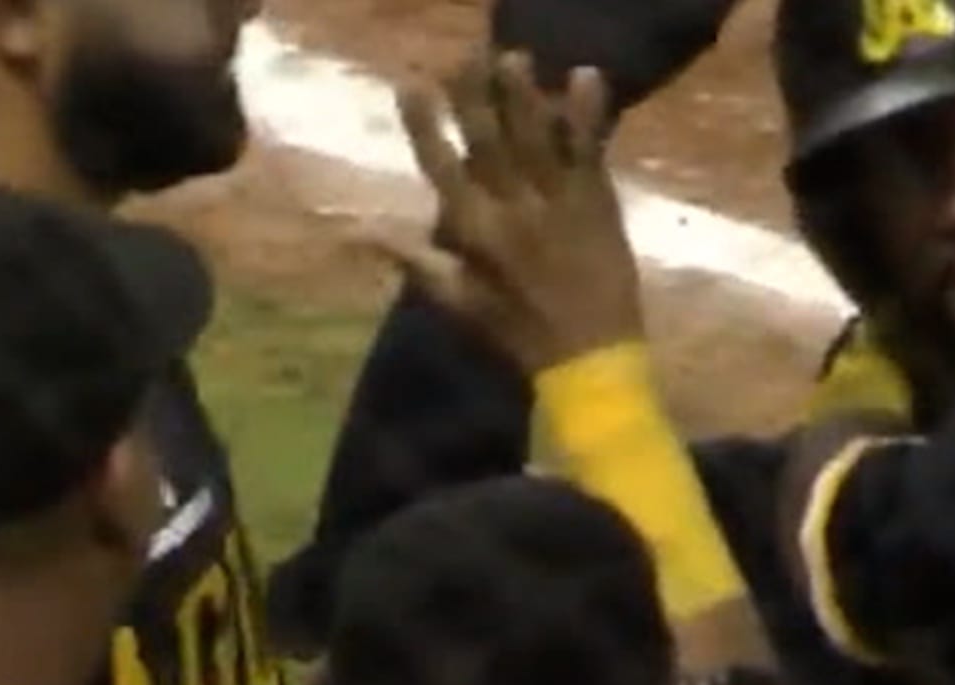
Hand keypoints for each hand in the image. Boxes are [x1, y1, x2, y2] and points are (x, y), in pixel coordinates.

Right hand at [391, 55, 644, 373]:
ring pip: (535, 139)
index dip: (424, 126)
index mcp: (474, 232)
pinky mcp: (598, 204)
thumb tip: (357, 233)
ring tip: (513, 56)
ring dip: (523, 95)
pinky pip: (589, 151)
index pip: (441, 168)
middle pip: (488, 142)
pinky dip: (588, 114)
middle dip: (473, 96)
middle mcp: (512, 211)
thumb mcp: (457, 302)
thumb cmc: (519, 333)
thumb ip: (413, 260)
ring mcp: (558, 204)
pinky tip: (587, 76)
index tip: (410, 85)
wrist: (589, 359)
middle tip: (466, 56)